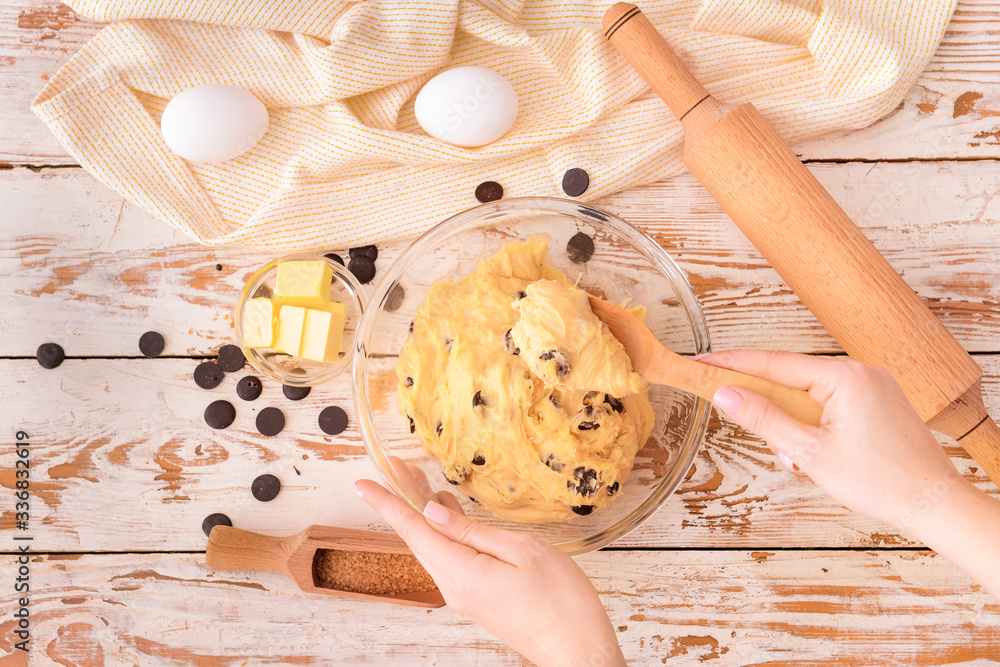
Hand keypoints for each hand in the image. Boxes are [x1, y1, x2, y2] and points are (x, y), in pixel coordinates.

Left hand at [353, 470, 624, 666]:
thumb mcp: (522, 552)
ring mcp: (464, 595)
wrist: (578, 652)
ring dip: (425, 514)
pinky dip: (444, 532)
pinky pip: (450, 559)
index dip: (387, 502)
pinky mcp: (477, 599)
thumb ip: (472, 531)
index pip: (413, 529)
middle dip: (405, 499)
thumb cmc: (562, 603)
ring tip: (419, 480)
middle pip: (420, 536)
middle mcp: (454, 587)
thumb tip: (433, 511)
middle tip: (398, 465)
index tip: (362, 483)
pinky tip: (448, 514)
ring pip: (434, 547)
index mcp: (461, 572)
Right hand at [698, 350, 999, 599]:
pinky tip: (816, 453)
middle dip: (771, 412)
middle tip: (762, 439)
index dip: (733, 364)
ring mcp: (872, 386)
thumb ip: (764, 419)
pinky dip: (813, 425)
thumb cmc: (880, 481)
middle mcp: (859, 372)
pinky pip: (830, 403)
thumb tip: (726, 394)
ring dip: (794, 425)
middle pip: (791, 380)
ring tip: (801, 461)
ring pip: (810, 395)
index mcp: (843, 377)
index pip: (773, 363)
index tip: (702, 361)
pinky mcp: (878, 402)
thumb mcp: (809, 452)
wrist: (934, 503)